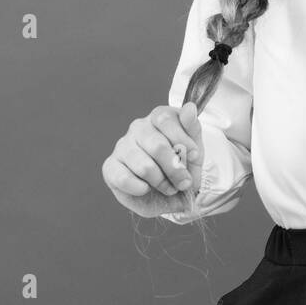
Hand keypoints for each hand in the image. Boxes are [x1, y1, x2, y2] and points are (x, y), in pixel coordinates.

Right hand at [102, 102, 204, 217]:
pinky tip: (147, 189)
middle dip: (175, 169)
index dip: (183, 140)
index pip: (165, 119)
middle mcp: (138, 127)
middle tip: (184, 182)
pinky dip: (140, 188)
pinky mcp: (110, 166)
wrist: (169, 196)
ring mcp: (122, 146)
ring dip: (161, 182)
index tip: (195, 156)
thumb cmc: (183, 168)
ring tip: (169, 187)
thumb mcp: (195, 149)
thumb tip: (190, 108)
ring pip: (144, 166)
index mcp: (159, 117)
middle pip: (157, 146)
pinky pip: (123, 178)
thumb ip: (193, 128)